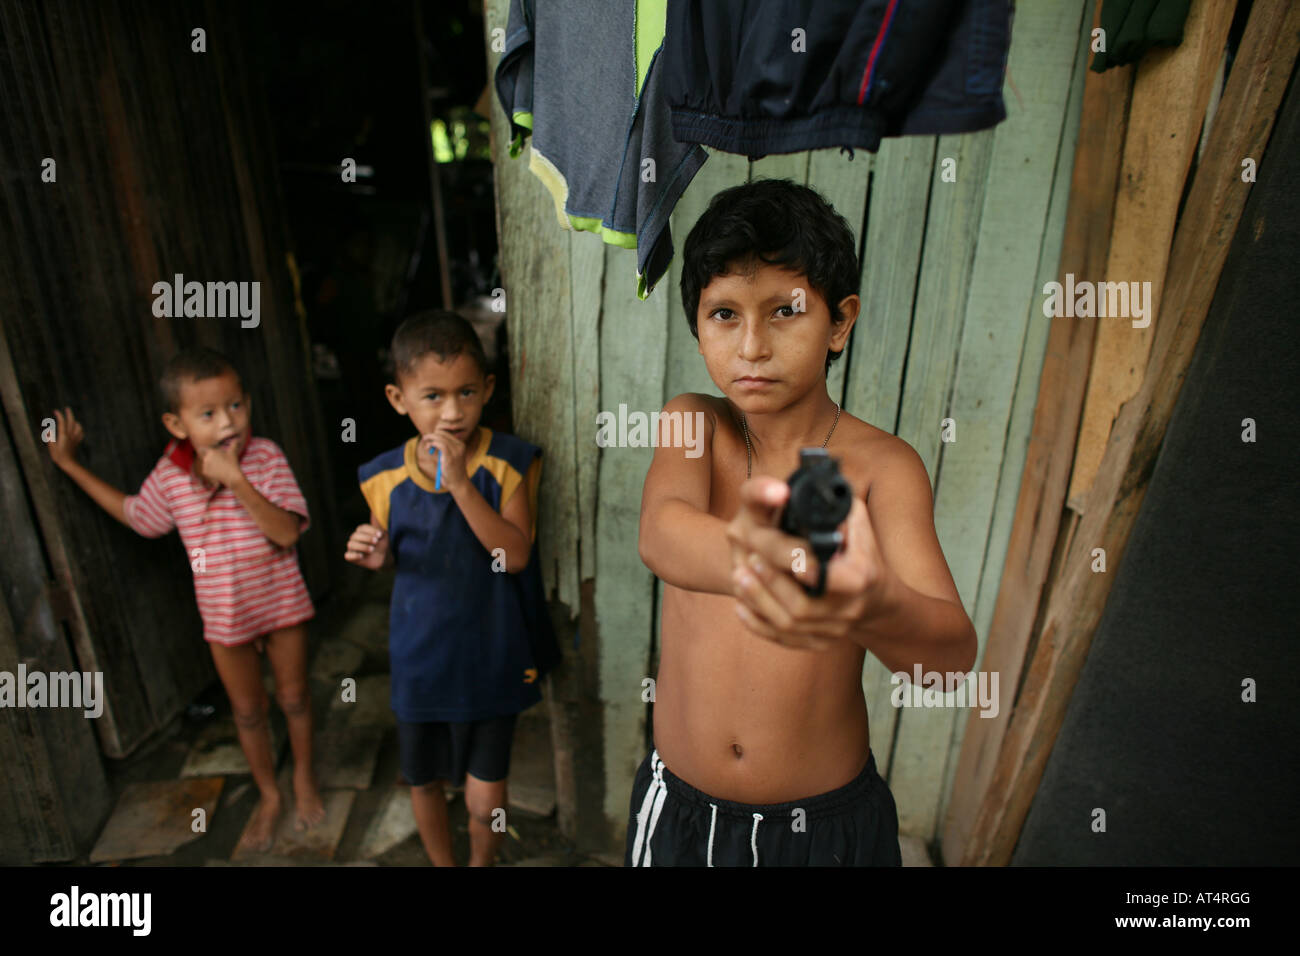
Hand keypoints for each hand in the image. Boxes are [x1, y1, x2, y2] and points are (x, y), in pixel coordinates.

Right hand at [48, 407, 84, 467]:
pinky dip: (79, 428)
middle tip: (67, 408)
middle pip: (71, 422)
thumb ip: (50, 438)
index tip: (56, 411)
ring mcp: (75, 439)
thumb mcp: (51, 447)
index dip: (59, 416)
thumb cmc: (58, 456)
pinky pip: (80, 433)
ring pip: (78, 427)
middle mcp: (70, 436)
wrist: (69, 463)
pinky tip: (77, 428)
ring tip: (72, 418)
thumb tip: (49, 430)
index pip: (62, 423)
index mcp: (63, 436)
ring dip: (75, 421)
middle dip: (70, 414)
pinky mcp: (77, 442)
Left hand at [196, 444, 243, 487]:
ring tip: (216, 466)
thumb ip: (234, 444)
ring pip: (203, 463)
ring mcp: (204, 466)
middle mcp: (206, 458)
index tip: (209, 452)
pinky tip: (216, 471)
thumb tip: (237, 439)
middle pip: (202, 456)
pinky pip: (204, 470)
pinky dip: (208, 470)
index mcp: (211, 451)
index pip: (202, 448)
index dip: (205, 450)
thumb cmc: (232, 463)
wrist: (232, 476)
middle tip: (214, 460)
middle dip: (206, 457)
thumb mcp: (233, 452)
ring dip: (207, 464)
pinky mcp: (205, 472)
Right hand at [344, 523, 388, 568]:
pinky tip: (361, 556)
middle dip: (366, 538)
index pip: (362, 528)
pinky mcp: (352, 557)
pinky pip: (348, 556)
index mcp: (361, 531)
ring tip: (372, 549)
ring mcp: (352, 547)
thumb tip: (376, 528)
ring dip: (362, 546)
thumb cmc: (382, 544)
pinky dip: (354, 555)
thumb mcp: (384, 537)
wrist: (384, 557)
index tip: (380, 535)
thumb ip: (381, 532)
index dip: (371, 530)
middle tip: (376, 541)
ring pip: (351, 544)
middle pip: (355, 535)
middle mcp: (355, 538)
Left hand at [420, 427, 467, 491]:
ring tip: (427, 447)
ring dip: (430, 439)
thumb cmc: (452, 471)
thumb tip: (433, 438)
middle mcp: (460, 446)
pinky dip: (432, 444)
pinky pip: (439, 444)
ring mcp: (456, 451)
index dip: (436, 434)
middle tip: (425, 440)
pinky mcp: (450, 457)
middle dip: (432, 435)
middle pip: (443, 433)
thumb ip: (445, 447)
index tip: (430, 439)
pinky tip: (428, 448)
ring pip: (440, 437)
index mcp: (461, 444)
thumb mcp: (450, 456)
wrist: (458, 483)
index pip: (447, 432)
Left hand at [726, 477, 889, 649]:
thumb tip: (812, 491)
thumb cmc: (859, 551)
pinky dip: (759, 624)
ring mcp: (833, 630)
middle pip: (802, 606)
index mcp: (861, 576)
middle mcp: (849, 608)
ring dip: (759, 601)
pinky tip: (740, 606)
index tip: (770, 551)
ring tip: (739, 577)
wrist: (874, 598)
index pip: (827, 576)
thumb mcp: (857, 523)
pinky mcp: (818, 642)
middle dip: (770, 583)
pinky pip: (783, 640)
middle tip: (748, 559)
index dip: (798, 565)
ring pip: (789, 625)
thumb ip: (839, 508)